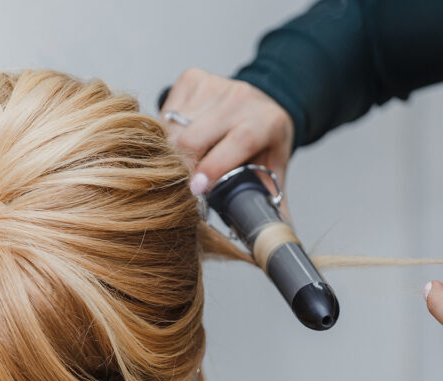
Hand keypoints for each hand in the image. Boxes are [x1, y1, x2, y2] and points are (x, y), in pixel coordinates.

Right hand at [160, 68, 293, 206]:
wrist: (262, 103)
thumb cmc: (264, 143)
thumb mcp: (273, 171)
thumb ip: (273, 204)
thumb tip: (276, 239)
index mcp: (265, 122)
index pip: (237, 142)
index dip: (214, 166)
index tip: (196, 189)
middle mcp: (241, 98)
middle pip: (194, 136)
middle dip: (181, 165)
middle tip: (180, 183)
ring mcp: (215, 84)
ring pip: (175, 126)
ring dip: (171, 149)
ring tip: (181, 163)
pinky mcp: (192, 78)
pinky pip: (167, 111)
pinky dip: (166, 130)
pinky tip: (179, 138)